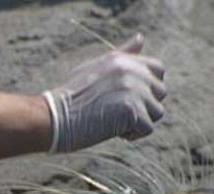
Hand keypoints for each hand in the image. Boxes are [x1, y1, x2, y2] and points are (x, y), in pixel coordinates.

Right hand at [43, 34, 166, 153]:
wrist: (53, 118)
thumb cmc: (70, 98)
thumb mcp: (96, 67)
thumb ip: (122, 54)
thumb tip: (141, 38)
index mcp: (123, 59)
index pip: (158, 70)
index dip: (148, 88)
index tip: (126, 98)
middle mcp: (131, 71)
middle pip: (160, 94)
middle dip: (143, 106)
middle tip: (115, 112)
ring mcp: (133, 90)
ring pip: (156, 113)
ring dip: (138, 122)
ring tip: (112, 121)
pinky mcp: (131, 110)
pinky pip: (147, 129)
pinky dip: (132, 135)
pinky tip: (111, 130)